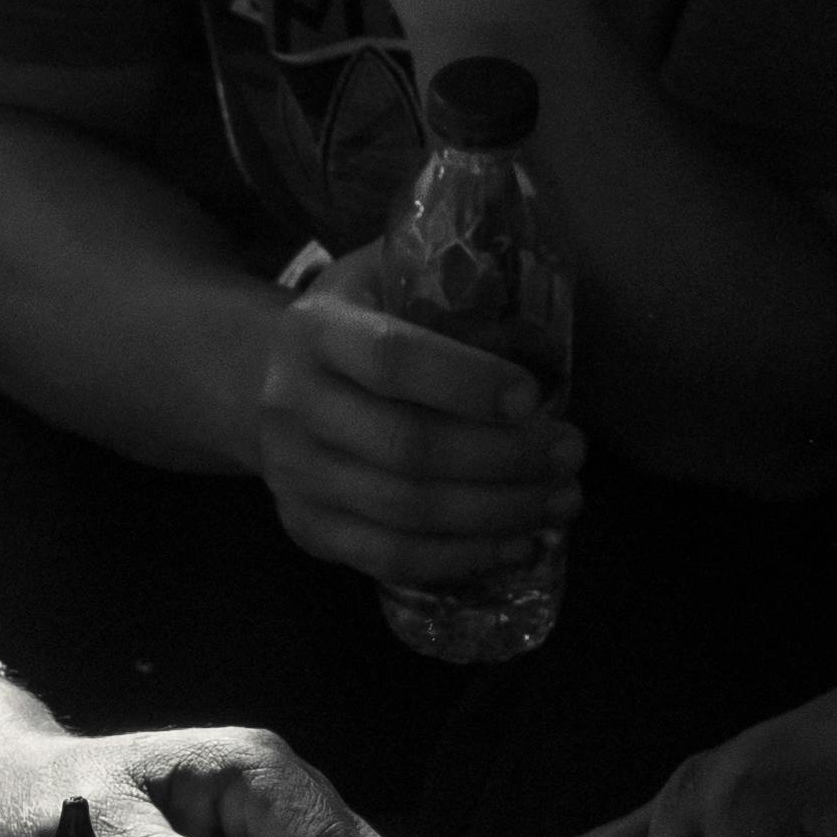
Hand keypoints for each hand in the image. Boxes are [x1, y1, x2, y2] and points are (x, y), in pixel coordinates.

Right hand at [246, 258, 582, 584]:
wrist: (265, 383)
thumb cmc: (356, 324)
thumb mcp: (384, 278)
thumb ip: (448, 285)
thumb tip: (542, 323)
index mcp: (316, 330)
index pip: (393, 360)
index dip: (468, 383)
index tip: (534, 396)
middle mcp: (293, 404)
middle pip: (407, 447)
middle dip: (505, 457)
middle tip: (571, 453)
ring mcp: (294, 475)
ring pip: (406, 512)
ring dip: (498, 513)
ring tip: (561, 500)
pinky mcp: (307, 528)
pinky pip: (390, 557)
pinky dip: (462, 558)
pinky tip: (517, 544)